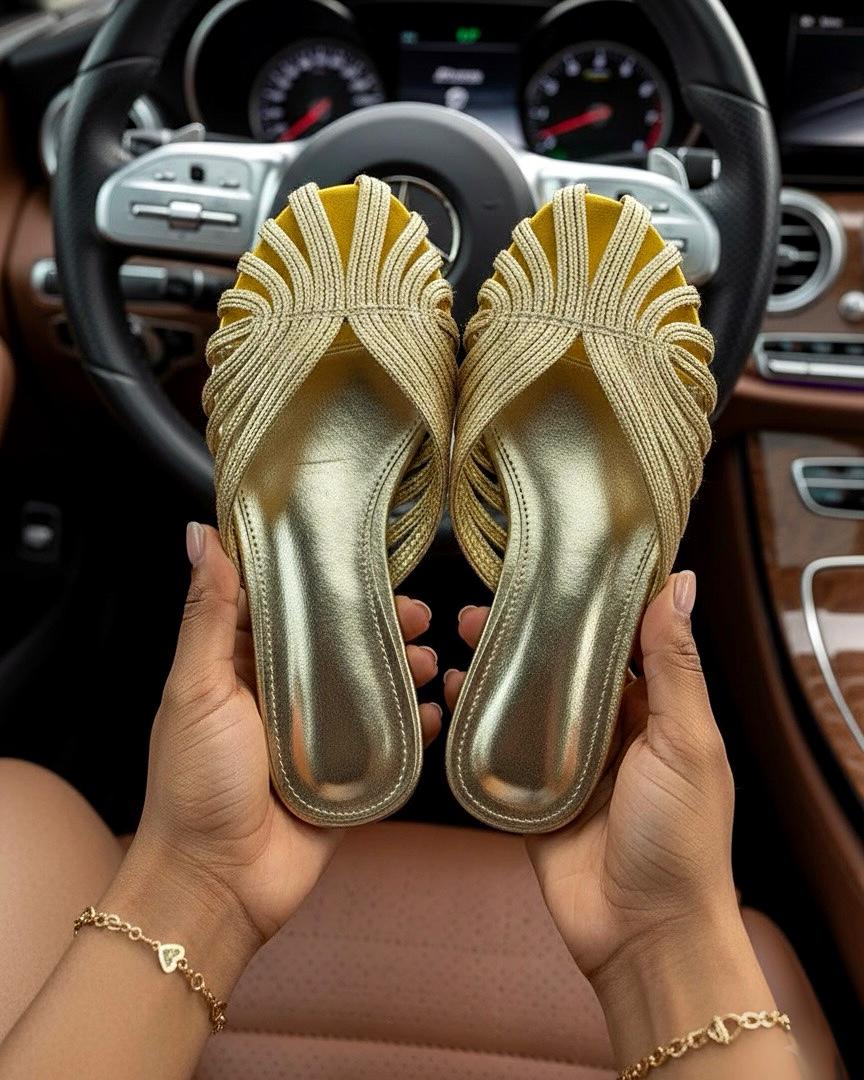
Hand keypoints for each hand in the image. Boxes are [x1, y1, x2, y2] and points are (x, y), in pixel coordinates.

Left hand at [129, 523, 440, 949]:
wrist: (217, 885)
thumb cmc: (194, 785)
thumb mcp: (197, 689)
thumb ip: (208, 615)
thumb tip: (200, 534)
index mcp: (239, 667)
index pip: (283, 606)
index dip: (319, 579)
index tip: (358, 548)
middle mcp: (280, 696)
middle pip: (336, 644)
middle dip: (376, 624)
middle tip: (414, 610)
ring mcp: (316, 737)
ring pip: (367, 687)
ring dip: (401, 668)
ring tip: (428, 657)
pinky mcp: (345, 776)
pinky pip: (386, 742)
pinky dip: (412, 724)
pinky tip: (432, 711)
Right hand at [444, 572, 738, 981]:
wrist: (643, 935)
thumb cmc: (682, 839)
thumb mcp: (687, 742)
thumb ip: (674, 667)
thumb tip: (681, 586)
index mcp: (653, 712)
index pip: (622, 641)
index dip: (594, 603)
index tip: (562, 559)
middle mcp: (609, 731)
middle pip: (565, 666)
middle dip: (532, 629)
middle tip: (493, 592)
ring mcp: (566, 763)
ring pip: (528, 700)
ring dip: (499, 665)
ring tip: (465, 628)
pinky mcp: (531, 796)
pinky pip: (500, 748)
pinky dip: (476, 718)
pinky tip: (453, 689)